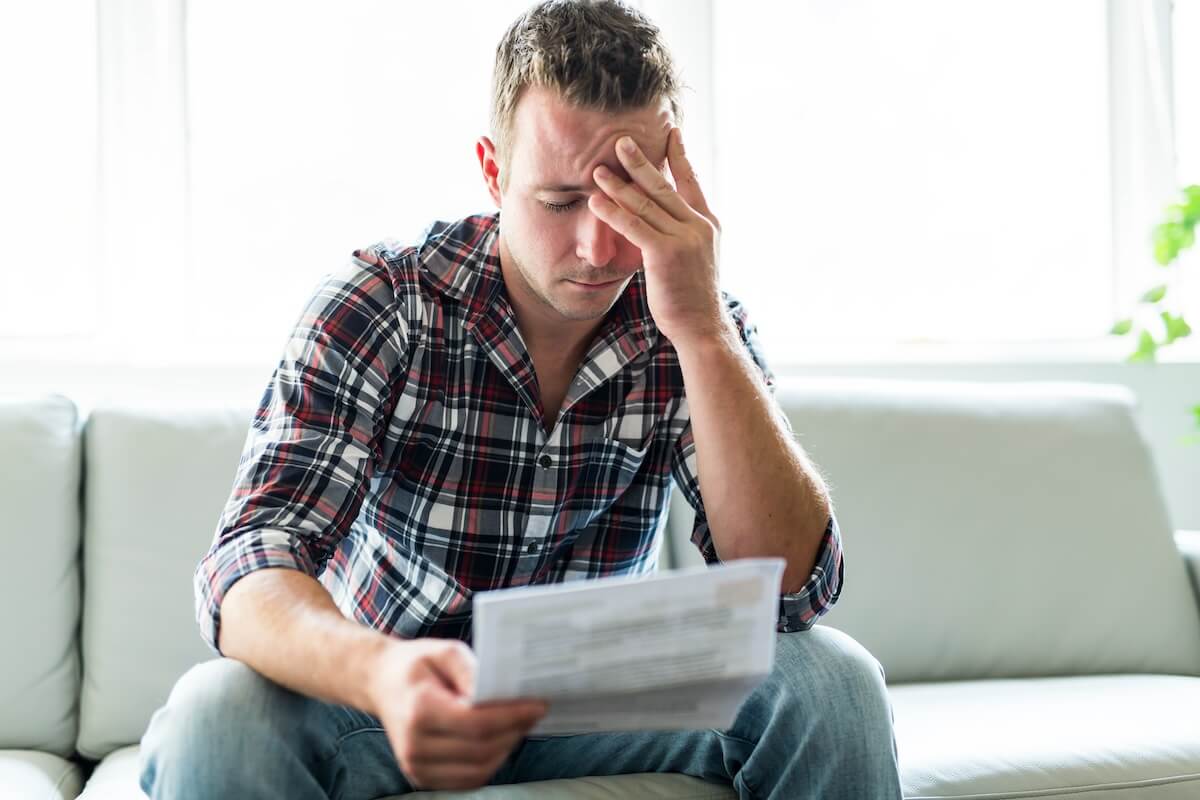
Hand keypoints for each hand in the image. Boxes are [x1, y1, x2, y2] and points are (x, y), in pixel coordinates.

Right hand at [365, 637, 547, 790]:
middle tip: (534, 713)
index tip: (539, 705)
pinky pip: (468, 780)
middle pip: (481, 750)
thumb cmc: (415, 665)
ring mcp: (416, 766)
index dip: (512, 717)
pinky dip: (490, 763)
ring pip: (478, 770)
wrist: (381, 683)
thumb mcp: (443, 651)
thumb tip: (497, 693)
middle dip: (515, 732)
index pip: (476, 723)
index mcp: (420, 710)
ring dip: (506, 749)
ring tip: (519, 726)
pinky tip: (499, 741)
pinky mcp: (422, 777)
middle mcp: (415, 745)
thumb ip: (471, 670)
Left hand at [588, 127, 726, 347]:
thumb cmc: (692, 296)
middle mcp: (697, 225)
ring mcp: (683, 238)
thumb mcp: (695, 258)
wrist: (701, 325)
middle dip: (640, 161)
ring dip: (618, 184)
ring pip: (645, 203)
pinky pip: (633, 226)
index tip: (671, 132)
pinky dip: (612, 211)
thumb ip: (682, 235)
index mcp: (707, 223)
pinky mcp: (664, 253)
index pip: (691, 181)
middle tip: (620, 140)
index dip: (679, 156)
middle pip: (663, 185)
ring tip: (598, 169)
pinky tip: (595, 201)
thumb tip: (660, 221)